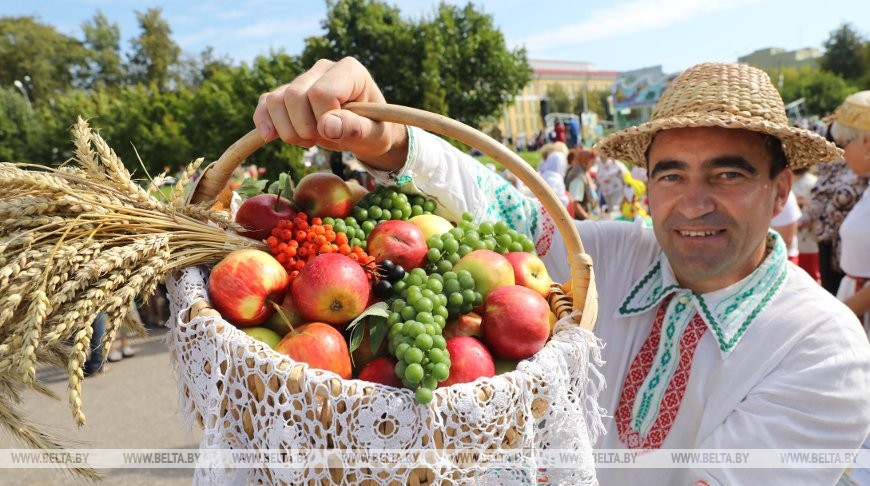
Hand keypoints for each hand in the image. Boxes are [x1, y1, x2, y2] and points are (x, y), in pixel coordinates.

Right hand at [252, 57, 406, 170]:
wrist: (367, 134)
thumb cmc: (375, 131)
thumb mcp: (374, 135)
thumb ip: (356, 128)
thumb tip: (327, 126)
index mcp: (349, 70)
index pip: (321, 92)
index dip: (324, 119)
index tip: (338, 133)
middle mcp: (323, 69)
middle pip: (294, 95)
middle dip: (305, 127)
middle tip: (323, 140)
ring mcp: (303, 80)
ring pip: (275, 100)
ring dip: (288, 130)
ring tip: (309, 141)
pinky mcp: (287, 95)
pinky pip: (265, 104)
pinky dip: (264, 122)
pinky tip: (270, 137)